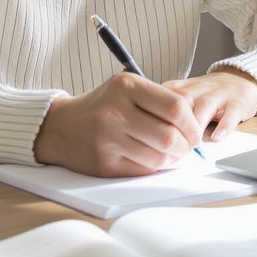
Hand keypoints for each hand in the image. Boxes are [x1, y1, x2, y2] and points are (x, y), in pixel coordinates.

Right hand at [34, 73, 203, 176]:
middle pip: (170, 136)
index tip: (195, 130)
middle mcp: (116, 111)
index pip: (176, 107)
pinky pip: (143, 171)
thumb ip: (158, 99)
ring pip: (159, 158)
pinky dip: (155, 167)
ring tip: (171, 152)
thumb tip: (194, 123)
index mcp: (126, 86)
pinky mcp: (105, 163)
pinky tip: (152, 158)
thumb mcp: (126, 88)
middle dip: (187, 146)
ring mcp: (108, 139)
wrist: (61, 126)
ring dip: (173, 159)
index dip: (192, 123)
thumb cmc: (102, 106)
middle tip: (188, 146)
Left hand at [163, 68, 256, 141]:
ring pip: (204, 106)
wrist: (239, 80)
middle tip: (172, 147)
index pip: (162, 102)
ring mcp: (218, 95)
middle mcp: (197, 89)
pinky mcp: (237, 103)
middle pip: (181, 104)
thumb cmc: (205, 96)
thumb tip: (150, 141)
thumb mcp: (183, 98)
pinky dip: (224, 126)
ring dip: (197, 126)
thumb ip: (166, 114)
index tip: (155, 141)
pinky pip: (230, 114)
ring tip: (193, 143)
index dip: (158, 122)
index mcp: (180, 89)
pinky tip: (217, 137)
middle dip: (176, 126)